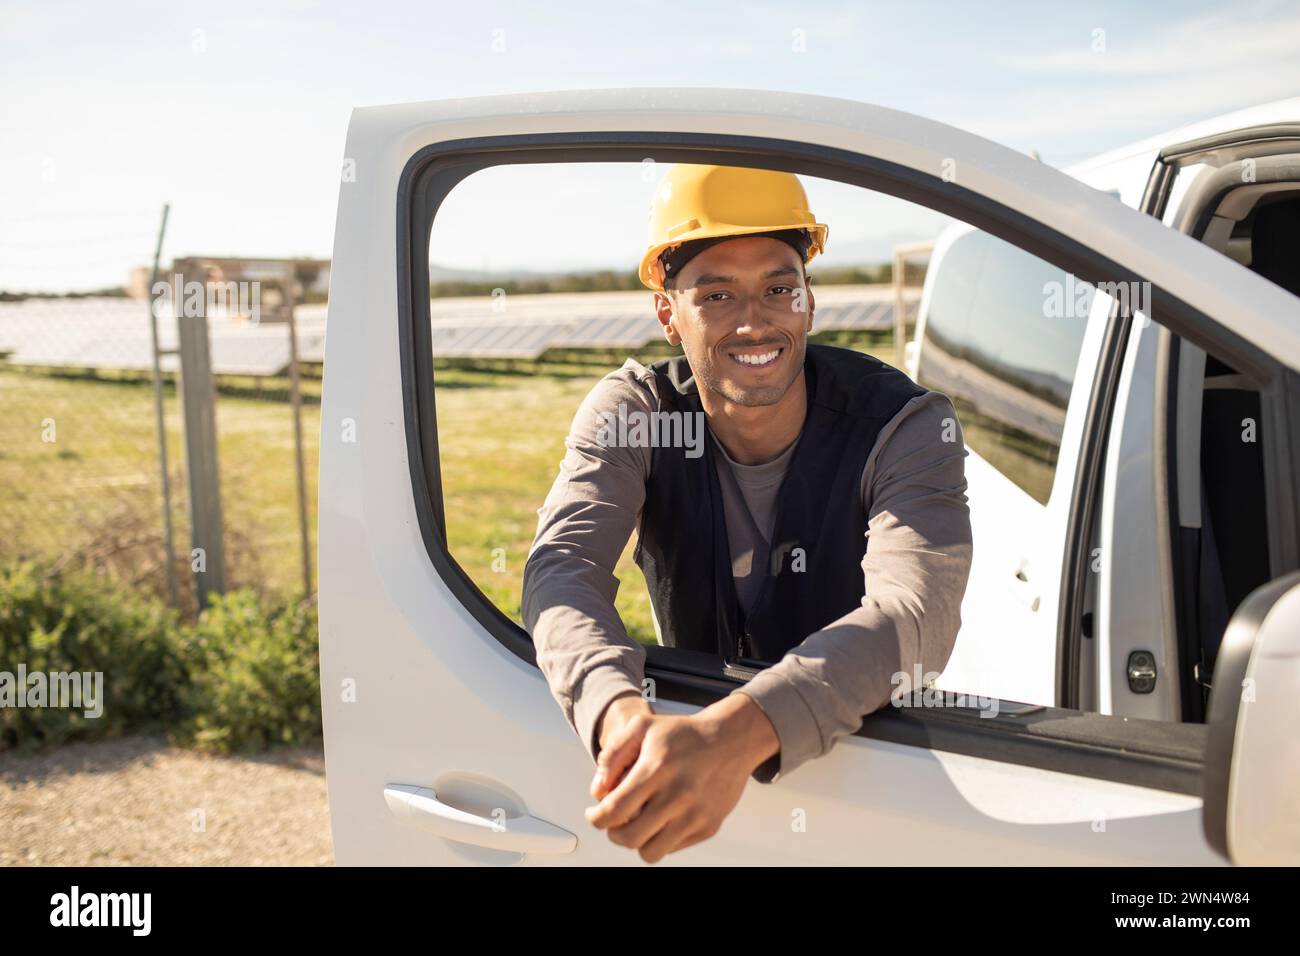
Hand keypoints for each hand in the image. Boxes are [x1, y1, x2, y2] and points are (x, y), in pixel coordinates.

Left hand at [585, 693, 778, 862]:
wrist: (731, 740)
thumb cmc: (684, 734)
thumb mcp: (642, 727)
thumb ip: (612, 755)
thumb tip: (598, 790)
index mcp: (657, 769)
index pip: (614, 810)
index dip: (596, 818)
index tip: (594, 814)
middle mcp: (678, 795)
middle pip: (629, 838)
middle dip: (613, 832)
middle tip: (614, 821)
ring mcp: (695, 815)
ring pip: (651, 852)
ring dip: (637, 841)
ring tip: (637, 822)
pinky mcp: (708, 827)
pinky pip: (673, 848)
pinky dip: (661, 838)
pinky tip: (661, 818)